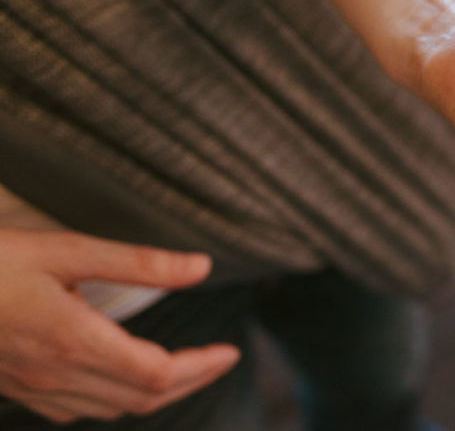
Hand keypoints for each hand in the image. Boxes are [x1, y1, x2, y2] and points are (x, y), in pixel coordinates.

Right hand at [0, 229, 239, 423]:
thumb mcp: (68, 249)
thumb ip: (138, 262)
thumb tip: (199, 266)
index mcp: (75, 341)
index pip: (157, 374)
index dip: (201, 366)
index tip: (230, 351)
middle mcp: (57, 375)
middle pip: (142, 398)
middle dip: (191, 381)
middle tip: (219, 360)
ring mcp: (34, 388)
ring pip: (112, 409)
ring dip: (157, 393)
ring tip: (187, 367)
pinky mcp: (17, 388)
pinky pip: (78, 409)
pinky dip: (116, 398)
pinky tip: (122, 376)